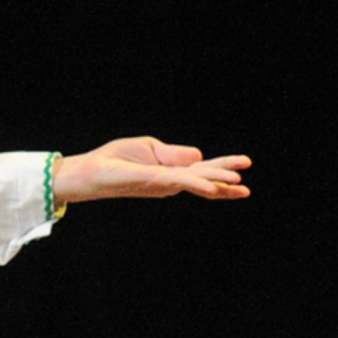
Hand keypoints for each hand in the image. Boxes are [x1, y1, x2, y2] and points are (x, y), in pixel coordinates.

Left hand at [53, 137, 250, 203]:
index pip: (203, 168)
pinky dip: (199, 183)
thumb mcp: (151, 149)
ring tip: (240, 187)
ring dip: (218, 183)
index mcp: (171, 172)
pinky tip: (214, 187)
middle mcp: (170, 181)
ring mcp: (163, 183)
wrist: (90, 170)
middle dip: (226, 180)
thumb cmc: (116, 160)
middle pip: (205, 178)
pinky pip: (181, 181)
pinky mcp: (153, 181)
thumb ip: (175, 154)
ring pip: (197, 181)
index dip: (223, 165)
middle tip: (247, 187)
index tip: (246, 163)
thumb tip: (199, 156)